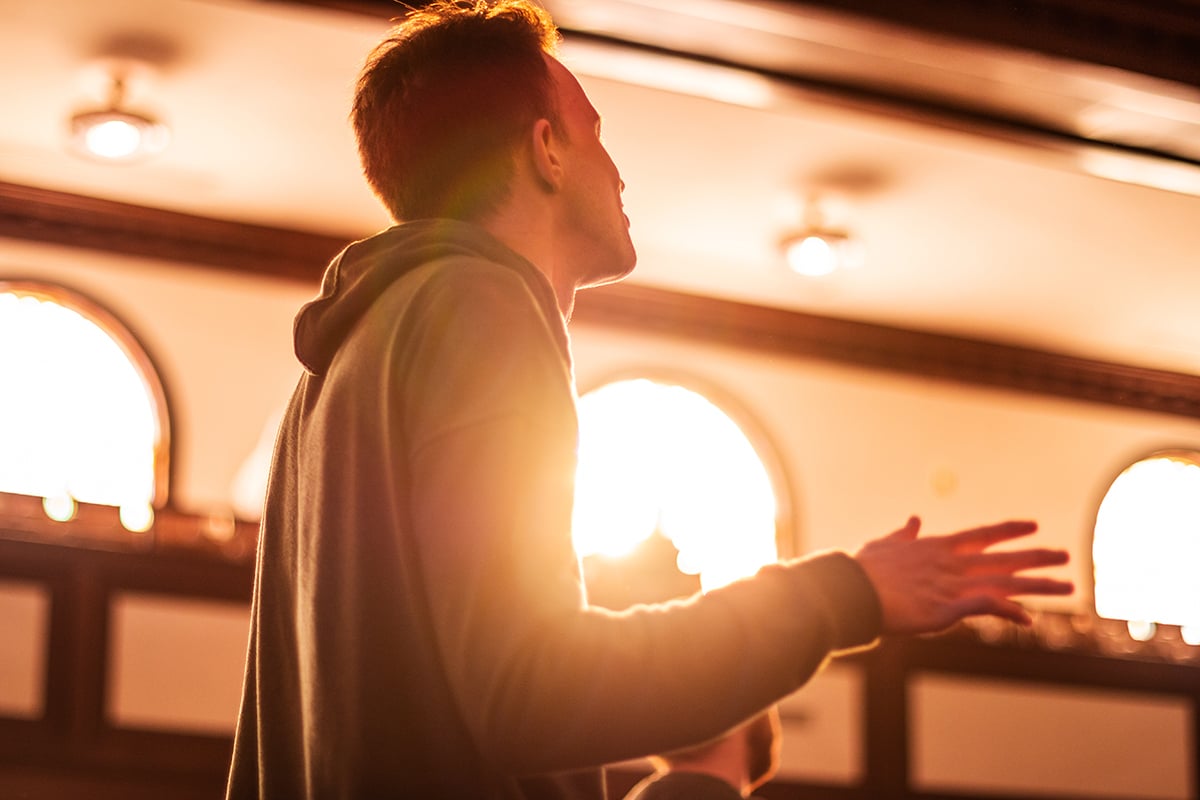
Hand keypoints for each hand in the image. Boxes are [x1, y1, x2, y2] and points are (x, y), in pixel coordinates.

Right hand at [854, 516, 1072, 634]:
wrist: (852, 591)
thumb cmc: (863, 570)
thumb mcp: (885, 545)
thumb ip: (904, 535)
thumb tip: (914, 520)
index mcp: (938, 548)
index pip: (983, 535)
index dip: (1009, 530)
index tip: (1033, 526)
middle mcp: (952, 564)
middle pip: (1004, 559)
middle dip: (1037, 558)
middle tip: (1066, 557)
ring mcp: (951, 586)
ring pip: (1005, 583)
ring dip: (1038, 585)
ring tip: (1067, 587)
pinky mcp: (946, 609)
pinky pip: (985, 608)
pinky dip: (1008, 611)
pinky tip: (1027, 618)